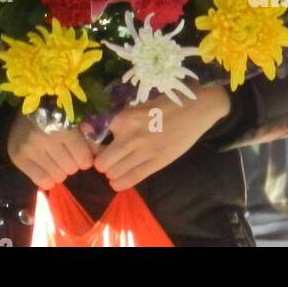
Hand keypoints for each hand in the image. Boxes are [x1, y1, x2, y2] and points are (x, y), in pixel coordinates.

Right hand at [6, 114, 94, 189]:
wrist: (25, 110)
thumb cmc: (55, 115)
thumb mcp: (74, 121)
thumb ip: (88, 138)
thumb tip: (101, 154)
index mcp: (62, 125)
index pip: (83, 158)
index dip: (85, 158)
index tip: (80, 153)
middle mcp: (44, 137)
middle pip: (71, 169)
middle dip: (72, 164)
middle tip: (66, 154)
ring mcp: (29, 148)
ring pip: (57, 177)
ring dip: (60, 171)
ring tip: (55, 159)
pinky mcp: (18, 158)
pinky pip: (42, 182)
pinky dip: (47, 178)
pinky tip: (46, 166)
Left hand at [92, 85, 231, 190]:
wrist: (195, 109)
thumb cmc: (165, 104)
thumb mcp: (136, 107)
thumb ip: (120, 120)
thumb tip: (100, 133)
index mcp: (123, 117)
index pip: (94, 138)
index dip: (93, 144)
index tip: (95, 146)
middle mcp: (129, 135)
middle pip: (102, 162)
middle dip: (101, 163)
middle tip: (106, 160)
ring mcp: (143, 151)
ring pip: (114, 173)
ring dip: (111, 173)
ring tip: (115, 169)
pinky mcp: (157, 163)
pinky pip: (131, 179)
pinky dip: (121, 183)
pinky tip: (119, 181)